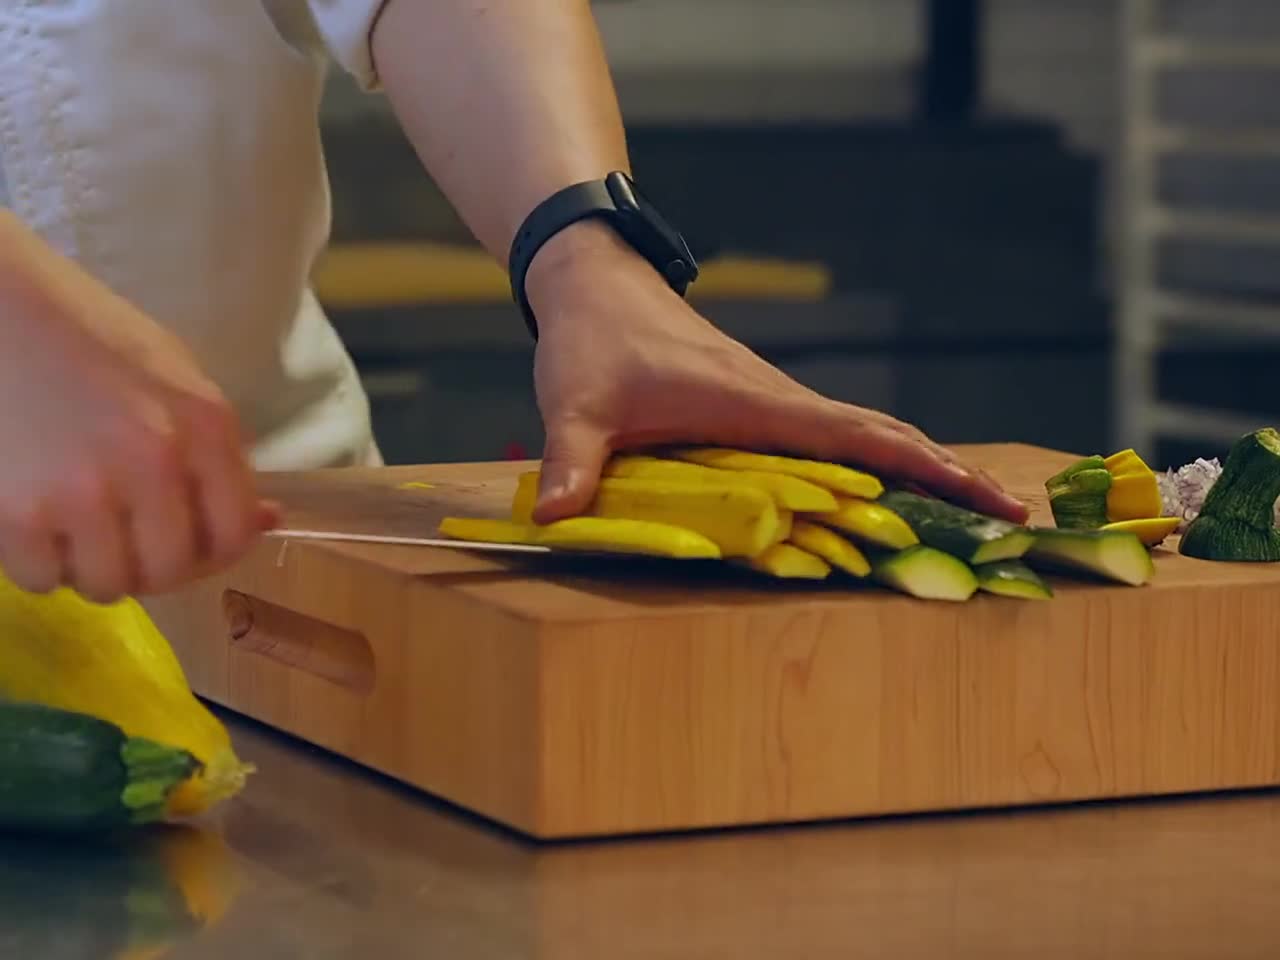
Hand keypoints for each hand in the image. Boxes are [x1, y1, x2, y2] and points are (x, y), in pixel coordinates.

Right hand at [0, 212, 275, 601]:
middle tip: (124, 539)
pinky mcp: (17, 512)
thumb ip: (219, 452)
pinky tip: (33, 520)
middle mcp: (154, 462)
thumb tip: (266, 519)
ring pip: (107, 584)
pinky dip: (38, 562)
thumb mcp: (175, 376)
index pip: (234, 534)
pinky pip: (41, 577)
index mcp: (204, 425)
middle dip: (149, 567)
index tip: (189, 543)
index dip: (213, 553)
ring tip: (75, 526)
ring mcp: (84, 491)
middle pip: (171, 571)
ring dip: (92, 568)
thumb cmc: (87, 334)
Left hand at [525, 222, 1028, 524]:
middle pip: (884, 438)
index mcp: (756, 403)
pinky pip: (832, 440)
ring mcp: (774, 403)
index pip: (861, 437)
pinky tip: (884, 497)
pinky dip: (874, 465)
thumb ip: (572, 464)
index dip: (926, 469)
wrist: (598, 283)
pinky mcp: (760, 408)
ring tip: (970, 519)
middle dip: (948, 476)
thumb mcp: (578, 407)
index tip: (989, 497)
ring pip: (864, 438)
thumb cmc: (595, 341)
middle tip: (1011, 518)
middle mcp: (779, 401)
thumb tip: (554, 518)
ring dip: (918, 472)